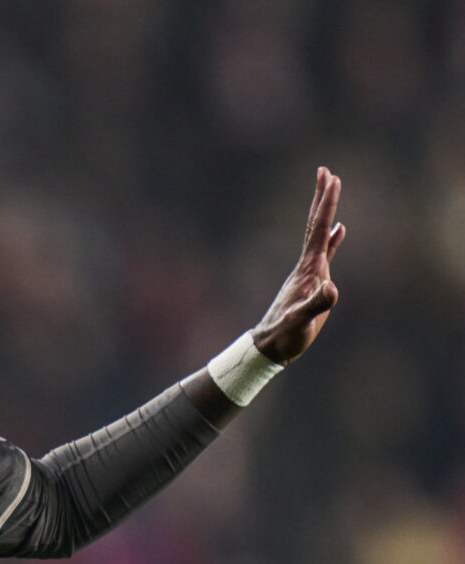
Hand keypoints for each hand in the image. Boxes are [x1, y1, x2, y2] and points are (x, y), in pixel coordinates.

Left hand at [252, 167, 345, 364]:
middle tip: (326, 171)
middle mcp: (307, 265)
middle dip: (322, 198)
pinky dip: (332, 239)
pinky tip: (339, 230)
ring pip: (319, 234)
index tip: (333, 179)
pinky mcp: (312, 282)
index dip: (327, 205)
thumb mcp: (302, 322)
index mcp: (308, 269)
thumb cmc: (286, 336)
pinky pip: (325, 253)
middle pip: (315, 224)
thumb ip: (316, 305)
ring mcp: (309, 272)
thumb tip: (332, 288)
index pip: (318, 230)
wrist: (270, 346)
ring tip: (331, 190)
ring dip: (326, 212)